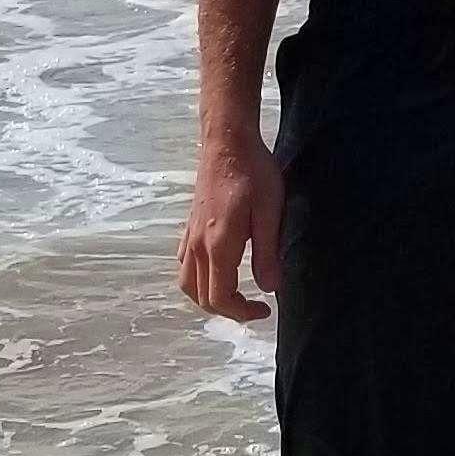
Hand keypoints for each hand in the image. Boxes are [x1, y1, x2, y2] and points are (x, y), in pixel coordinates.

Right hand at [178, 138, 283, 322]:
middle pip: (200, 296)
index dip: (242, 313)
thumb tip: (269, 288)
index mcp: (218, 245)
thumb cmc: (253, 172)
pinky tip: (218, 269)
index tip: (265, 308)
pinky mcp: (189, 226)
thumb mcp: (270, 212)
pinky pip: (184, 264)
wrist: (227, 142)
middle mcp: (198, 245)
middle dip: (227, 310)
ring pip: (187, 283)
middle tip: (254, 305)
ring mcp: (190, 236)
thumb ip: (267, 253)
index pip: (220, 298)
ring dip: (207, 297)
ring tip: (234, 294)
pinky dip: (198, 278)